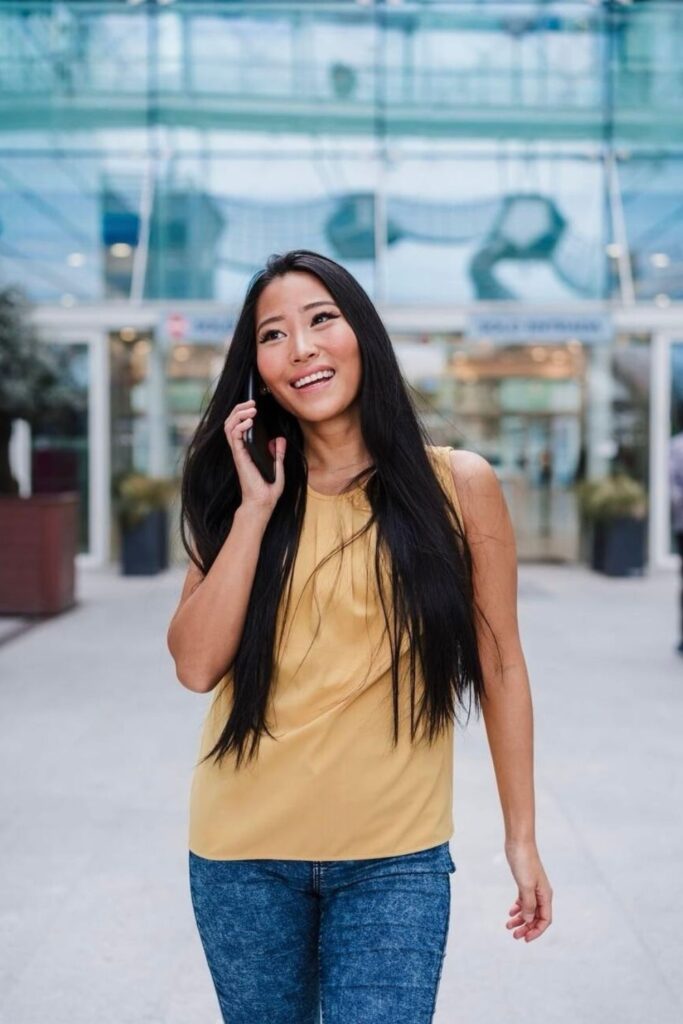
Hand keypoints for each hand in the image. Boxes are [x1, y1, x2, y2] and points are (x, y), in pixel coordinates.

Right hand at [224, 399, 285, 513]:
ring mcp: (238, 452)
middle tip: (252, 401)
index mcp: (247, 450)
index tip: (254, 404)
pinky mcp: (239, 456)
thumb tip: (279, 439)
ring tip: (251, 408)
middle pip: (231, 422)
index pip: (239, 426)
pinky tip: (250, 420)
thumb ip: (277, 453)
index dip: (243, 413)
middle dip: (239, 408)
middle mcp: (240, 449)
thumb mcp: (278, 467)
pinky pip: (234, 436)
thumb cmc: (268, 489)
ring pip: (229, 426)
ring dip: (238, 414)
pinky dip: (240, 425)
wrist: (263, 502)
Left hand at [504, 839, 552, 941]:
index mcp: (545, 895)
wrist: (519, 842)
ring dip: (520, 919)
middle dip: (526, 927)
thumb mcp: (526, 886)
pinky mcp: (525, 882)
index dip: (536, 931)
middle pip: (536, 917)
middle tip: (514, 935)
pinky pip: (524, 900)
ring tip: (508, 926)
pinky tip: (510, 911)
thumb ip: (528, 904)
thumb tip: (529, 919)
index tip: (525, 938)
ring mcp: (533, 888)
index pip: (545, 920)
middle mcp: (541, 893)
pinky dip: (518, 907)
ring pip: (529, 909)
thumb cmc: (524, 862)